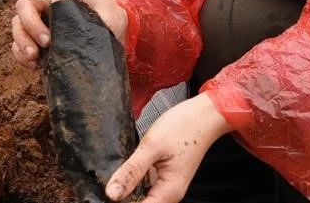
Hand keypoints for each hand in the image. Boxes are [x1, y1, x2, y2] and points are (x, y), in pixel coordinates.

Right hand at [10, 0, 128, 68]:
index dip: (31, 19)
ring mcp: (40, 33)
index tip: (48, 39)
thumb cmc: (113, 22)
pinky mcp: (42, 51)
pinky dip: (22, 60)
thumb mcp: (111, 11)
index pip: (29, 3)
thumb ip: (98, 4)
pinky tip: (35, 68)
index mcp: (55, 3)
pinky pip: (20, 53)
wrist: (116, 44)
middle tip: (37, 53)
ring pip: (17, 35)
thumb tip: (73, 0)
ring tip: (34, 61)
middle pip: (18, 19)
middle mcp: (44, 15)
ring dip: (20, 49)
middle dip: (24, 36)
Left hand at [105, 94, 234, 202]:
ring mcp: (167, 185)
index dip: (120, 202)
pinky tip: (126, 167)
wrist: (205, 114)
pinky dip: (134, 178)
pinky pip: (145, 184)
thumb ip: (131, 171)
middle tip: (107, 180)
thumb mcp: (152, 146)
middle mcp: (169, 194)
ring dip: (127, 187)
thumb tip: (111, 194)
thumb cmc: (184, 126)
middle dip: (122, 195)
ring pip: (140, 195)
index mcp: (168, 192)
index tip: (104, 194)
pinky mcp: (164, 176)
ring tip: (117, 172)